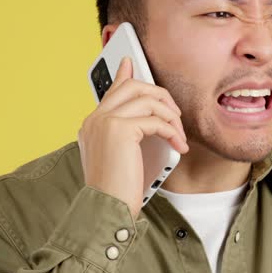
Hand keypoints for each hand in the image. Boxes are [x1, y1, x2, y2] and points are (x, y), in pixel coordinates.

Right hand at [78, 56, 189, 217]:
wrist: (106, 209)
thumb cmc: (116, 191)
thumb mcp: (123, 158)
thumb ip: (130, 135)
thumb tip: (148, 121)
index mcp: (92, 124)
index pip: (113, 90)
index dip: (126, 75)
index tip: (133, 63)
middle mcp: (95, 119)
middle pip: (133, 86)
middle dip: (160, 95)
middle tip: (176, 113)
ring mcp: (104, 121)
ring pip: (147, 99)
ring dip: (171, 116)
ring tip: (179, 135)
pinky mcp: (119, 129)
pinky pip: (155, 120)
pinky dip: (172, 132)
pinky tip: (178, 145)